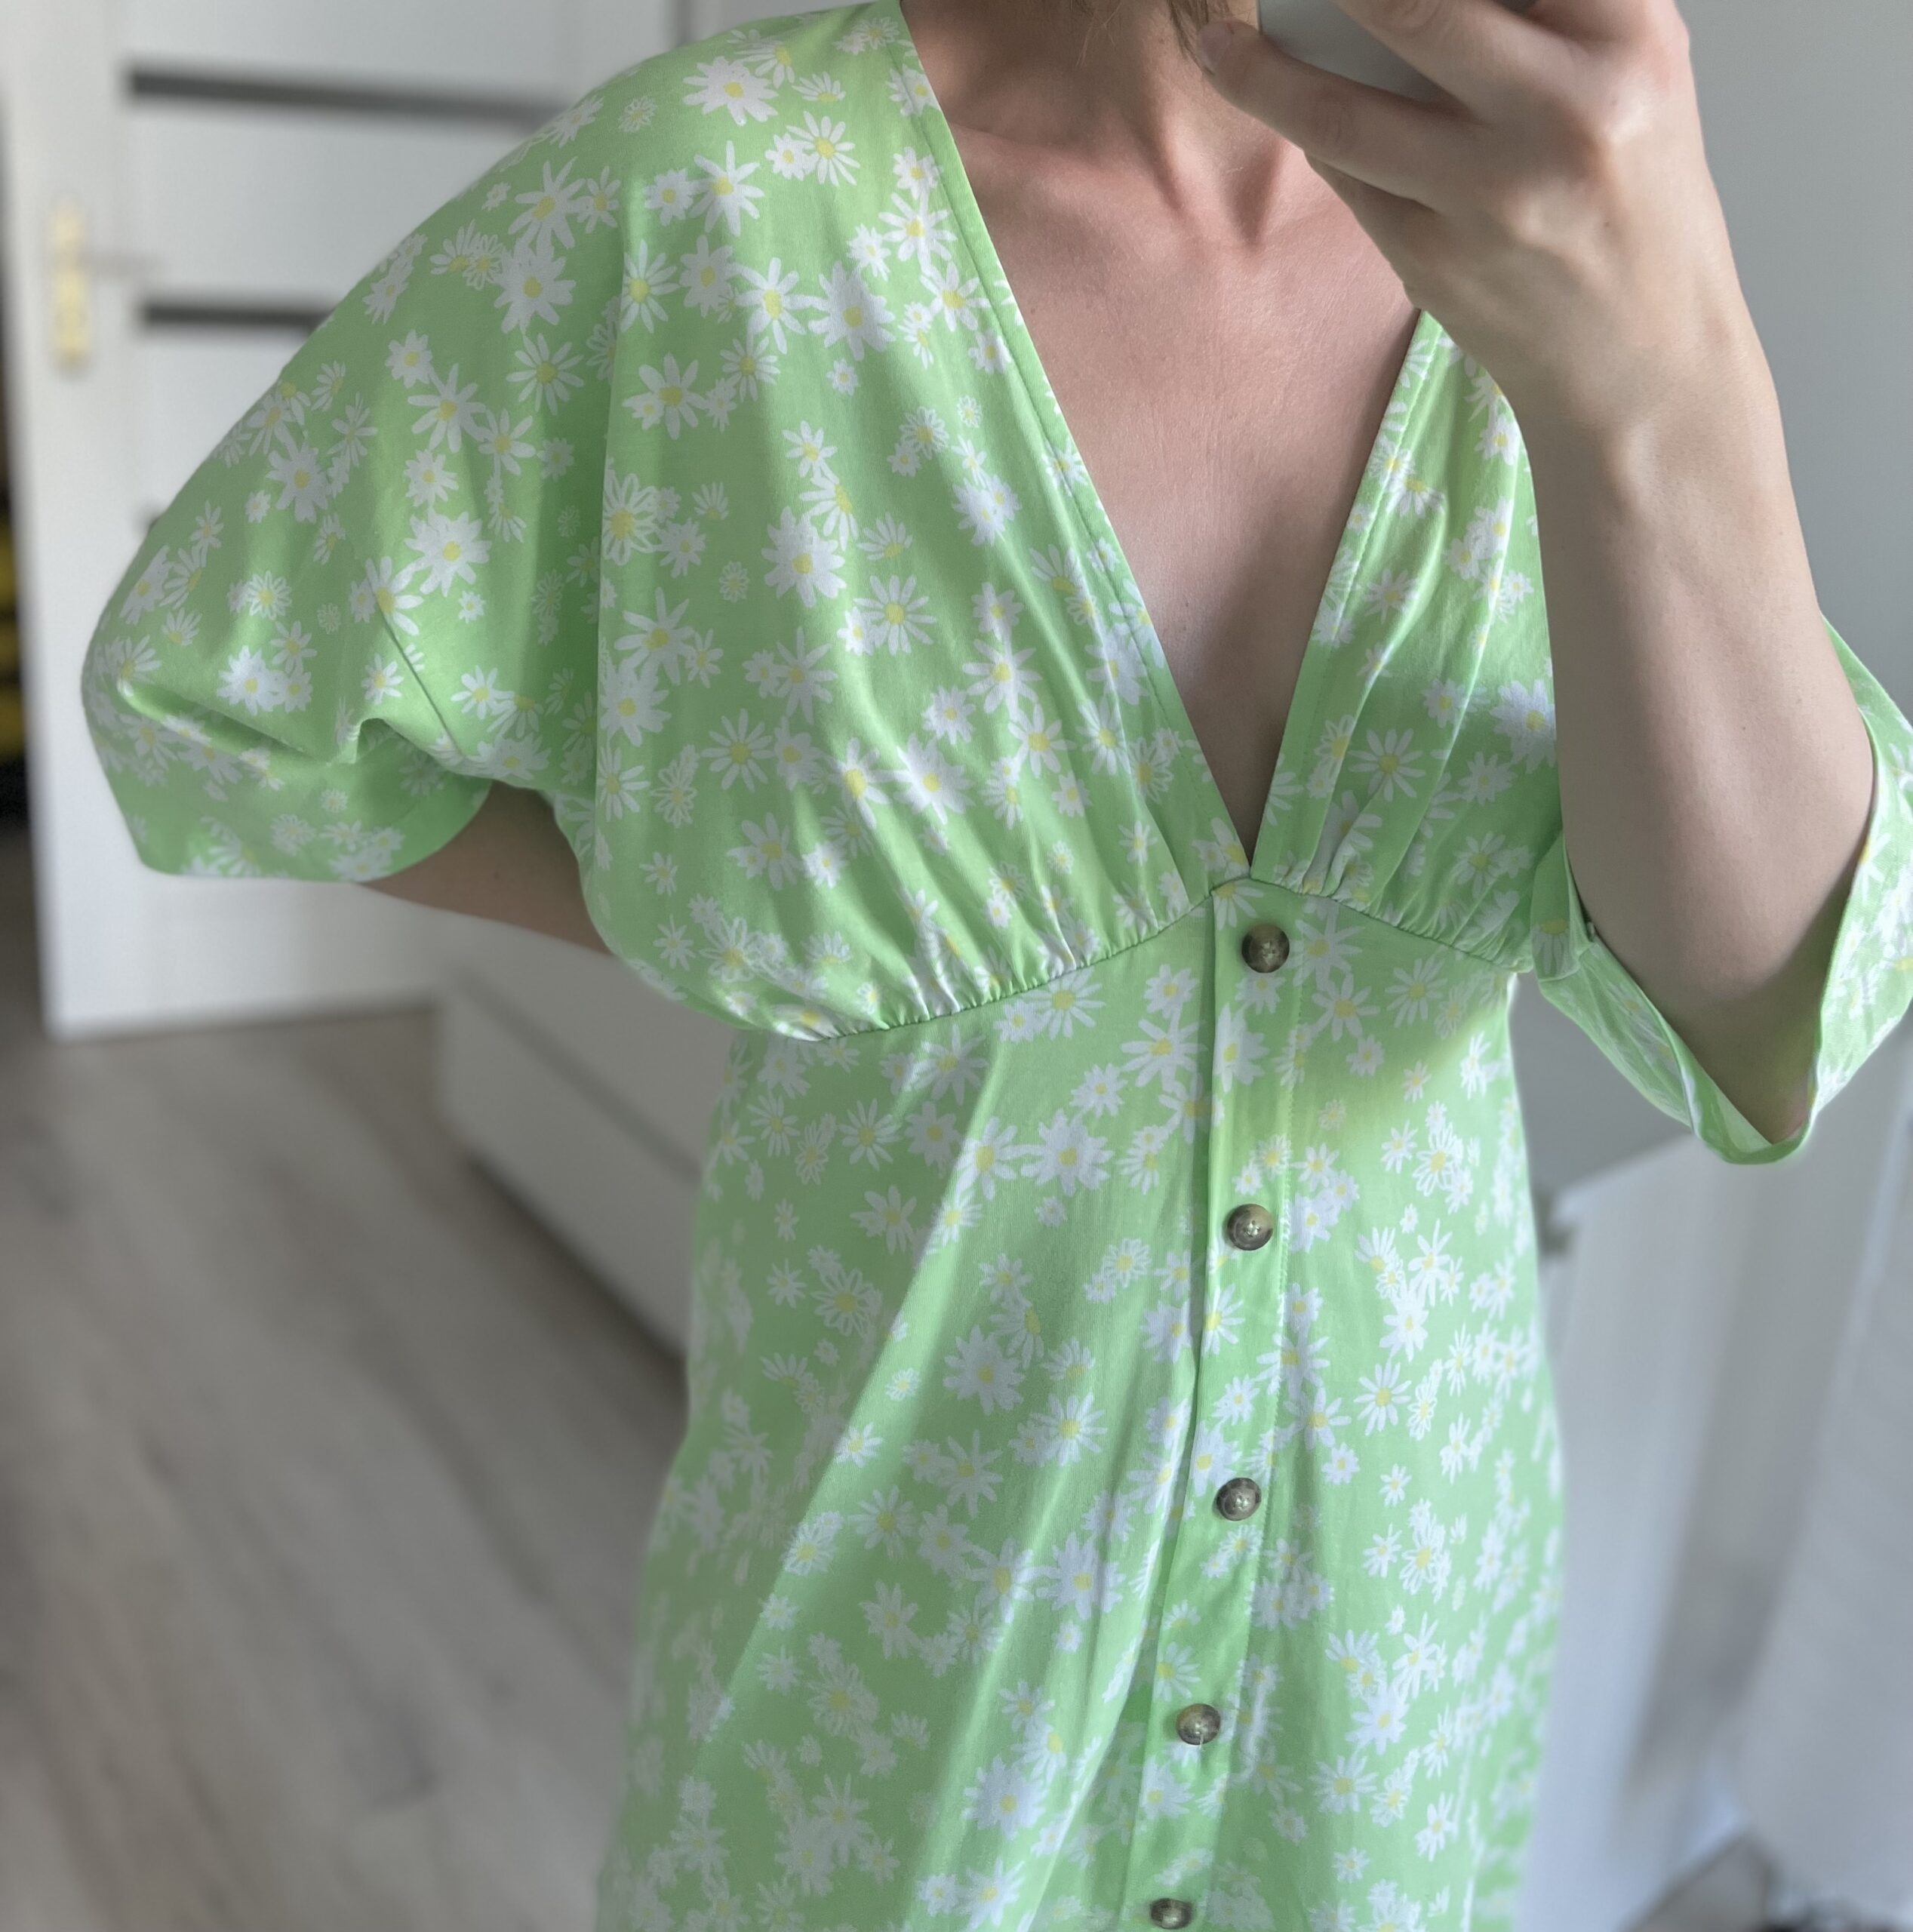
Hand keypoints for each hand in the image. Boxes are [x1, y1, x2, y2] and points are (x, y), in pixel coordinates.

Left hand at [1194, 0, 1758, 439]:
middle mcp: (1567, 108)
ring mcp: (1493, 193)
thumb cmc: (1626, 190)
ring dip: (1258, 72)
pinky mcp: (1437, 260)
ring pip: (1338, 109)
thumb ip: (1538, 9)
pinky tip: (1300, 118)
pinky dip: (1317, 138)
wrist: (1642, 355)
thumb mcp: (1626, 68)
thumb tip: (1380, 1)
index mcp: (1630, 33)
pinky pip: (1348, 177)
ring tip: (1219, 45)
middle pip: (1405, 4)